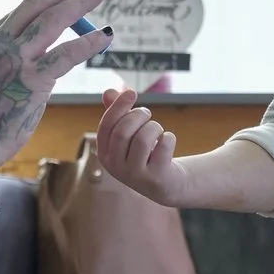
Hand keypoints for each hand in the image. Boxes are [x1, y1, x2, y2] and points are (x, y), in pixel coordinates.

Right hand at [0, 0, 113, 166]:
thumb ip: (3, 64)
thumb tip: (26, 57)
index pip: (21, 11)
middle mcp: (1, 44)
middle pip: (37, 4)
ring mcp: (17, 60)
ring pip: (53, 21)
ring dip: (80, 3)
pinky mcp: (33, 81)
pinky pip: (67, 55)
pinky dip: (89, 43)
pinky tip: (106, 36)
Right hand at [93, 87, 190, 205]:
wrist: (166, 183)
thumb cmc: (145, 152)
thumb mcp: (130, 133)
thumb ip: (118, 113)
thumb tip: (108, 91)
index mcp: (105, 154)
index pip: (106, 126)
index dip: (118, 106)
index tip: (132, 93)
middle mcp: (115, 167)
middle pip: (122, 131)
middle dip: (138, 115)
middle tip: (148, 114)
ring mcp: (134, 175)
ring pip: (142, 139)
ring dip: (154, 126)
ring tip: (157, 129)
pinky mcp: (155, 178)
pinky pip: (162, 148)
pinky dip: (168, 137)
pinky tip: (168, 140)